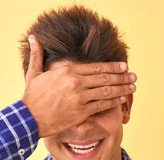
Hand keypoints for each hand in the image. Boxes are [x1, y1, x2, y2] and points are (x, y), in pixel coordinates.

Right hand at [21, 34, 136, 138]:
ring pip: (106, 91)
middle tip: (133, 76)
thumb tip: (33, 38)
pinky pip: (102, 105)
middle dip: (122, 77)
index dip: (112, 66)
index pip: (96, 67)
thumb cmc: (31, 96)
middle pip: (105, 77)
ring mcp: (80, 98)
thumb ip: (37, 54)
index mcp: (68, 71)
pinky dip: (113, 102)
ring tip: (132, 87)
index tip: (123, 66)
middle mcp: (76, 82)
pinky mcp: (81, 112)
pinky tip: (122, 100)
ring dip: (122, 89)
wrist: (29, 118)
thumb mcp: (33, 73)